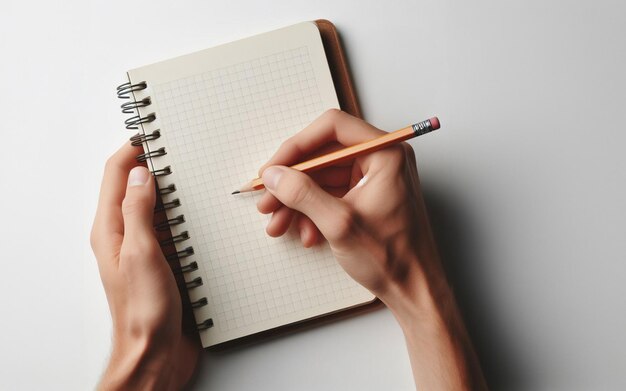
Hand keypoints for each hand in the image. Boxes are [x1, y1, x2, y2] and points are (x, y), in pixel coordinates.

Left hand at [91, 142, 199, 389]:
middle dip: (152, 166)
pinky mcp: (162, 261)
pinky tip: (199, 214)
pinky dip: (182, 216)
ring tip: (191, 177)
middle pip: (133, 187)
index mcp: (110, 230)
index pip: (115, 175)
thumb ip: (138, 211)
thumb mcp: (141, 253)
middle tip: (176, 151)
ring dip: (170, 192)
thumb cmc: (144, 310)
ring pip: (154, 207)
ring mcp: (143, 249)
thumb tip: (141, 173)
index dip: (131, 150)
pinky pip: (170, 229)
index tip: (151, 134)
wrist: (155, 352)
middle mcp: (123, 236)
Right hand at [258, 109, 435, 300]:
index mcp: (386, 154)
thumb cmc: (393, 258)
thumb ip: (303, 194)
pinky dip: (313, 211)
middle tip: (267, 199)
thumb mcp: (339, 224)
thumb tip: (274, 175)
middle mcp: (382, 160)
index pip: (332, 128)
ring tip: (277, 222)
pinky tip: (304, 233)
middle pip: (324, 155)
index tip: (273, 168)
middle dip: (292, 180)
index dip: (297, 146)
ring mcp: (375, 179)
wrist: (415, 292)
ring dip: (297, 200)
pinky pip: (332, 194)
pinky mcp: (368, 198)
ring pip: (324, 178)